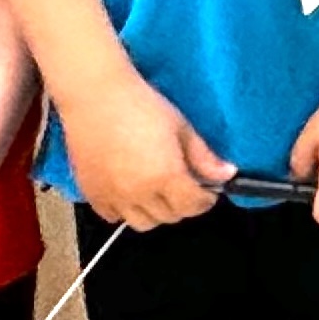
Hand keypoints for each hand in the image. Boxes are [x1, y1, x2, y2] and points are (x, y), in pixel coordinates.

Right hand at [65, 74, 231, 229]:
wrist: (95, 96)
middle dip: (183, 205)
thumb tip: (227, 174)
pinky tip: (130, 192)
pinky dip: (124, 211)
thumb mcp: (181, 127)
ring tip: (158, 192)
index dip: (206, 200)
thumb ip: (204, 157)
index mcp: (166, 178)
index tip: (208, 190)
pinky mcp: (92, 193)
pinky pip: (113, 217)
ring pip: (143, 223)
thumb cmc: (140, 106)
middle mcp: (139, 194)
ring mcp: (113, 197)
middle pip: (170, 217)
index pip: (194, 206)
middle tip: (184, 187)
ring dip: (156, 212)